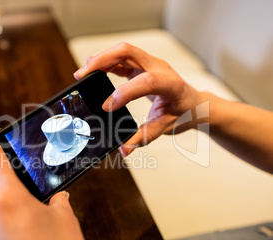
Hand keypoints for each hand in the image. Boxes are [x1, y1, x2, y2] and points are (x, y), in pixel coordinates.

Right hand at [74, 42, 204, 155]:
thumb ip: (144, 138)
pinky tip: (92, 70)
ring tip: (82, 74)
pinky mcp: (141, 66)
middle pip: (128, 51)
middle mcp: (160, 67)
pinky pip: (121, 58)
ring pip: (122, 51)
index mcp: (170, 84)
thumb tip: (123, 149)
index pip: (146, 81)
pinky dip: (105, 63)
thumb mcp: (166, 128)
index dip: (124, 93)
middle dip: (102, 60)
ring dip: (100, 59)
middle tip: (82, 75)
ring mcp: (150, 64)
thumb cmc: (184, 114)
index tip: (107, 107)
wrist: (194, 103)